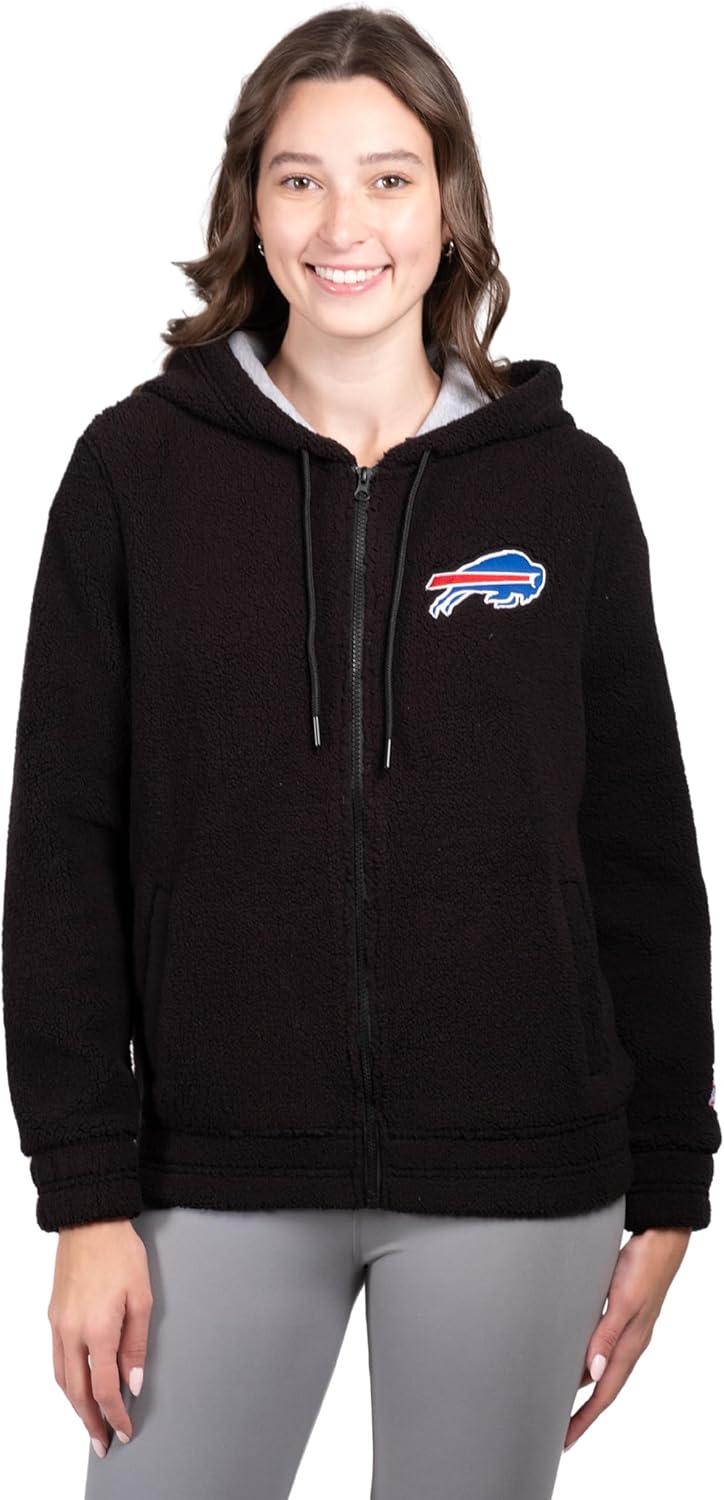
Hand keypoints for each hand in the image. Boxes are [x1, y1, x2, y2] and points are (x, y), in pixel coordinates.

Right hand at [47, 1219, 152, 1458]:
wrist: (90, 1221)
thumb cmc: (120, 1253)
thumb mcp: (142, 1297)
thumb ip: (137, 1345)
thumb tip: (133, 1382)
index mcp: (98, 1330)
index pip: (105, 1389)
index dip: (115, 1415)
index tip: (124, 1431)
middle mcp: (72, 1332)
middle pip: (78, 1393)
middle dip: (91, 1422)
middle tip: (103, 1443)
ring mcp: (58, 1325)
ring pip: (62, 1380)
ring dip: (76, 1407)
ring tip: (91, 1423)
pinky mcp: (53, 1317)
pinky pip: (56, 1360)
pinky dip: (66, 1382)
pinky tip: (77, 1387)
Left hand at [563, 1225, 691, 1451]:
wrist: (661, 1236)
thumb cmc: (644, 1265)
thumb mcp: (622, 1300)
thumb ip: (606, 1335)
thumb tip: (592, 1371)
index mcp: (630, 1345)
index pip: (604, 1393)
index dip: (584, 1418)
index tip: (565, 1440)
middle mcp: (628, 1342)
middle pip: (601, 1387)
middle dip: (581, 1410)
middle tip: (557, 1427)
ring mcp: (626, 1328)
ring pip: (600, 1366)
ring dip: (580, 1384)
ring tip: (558, 1397)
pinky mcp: (621, 1311)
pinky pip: (600, 1345)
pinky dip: (584, 1357)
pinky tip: (571, 1354)